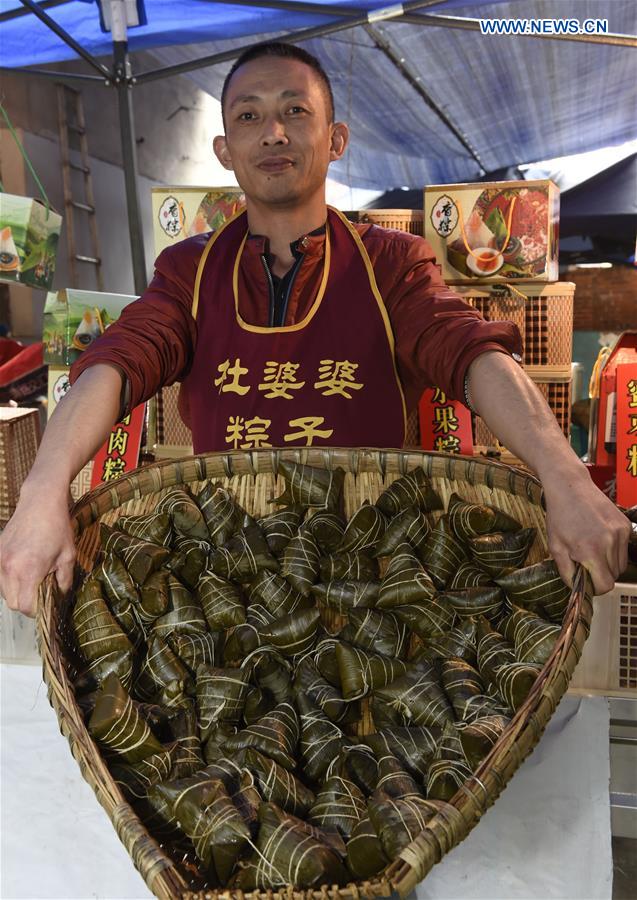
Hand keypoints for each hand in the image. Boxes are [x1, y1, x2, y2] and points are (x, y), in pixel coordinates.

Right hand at [0, 486, 75, 617]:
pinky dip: (9, 579)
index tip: (45, 604)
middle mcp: (9, 568)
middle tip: (40, 592)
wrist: (40, 502)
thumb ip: (64, 580)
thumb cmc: (57, 528)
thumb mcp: (68, 556)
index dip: (36, 610)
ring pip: (3, 591)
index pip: (24, 607)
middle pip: (12, 603)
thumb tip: (60, 595)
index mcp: (28, 571)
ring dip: (16, 591)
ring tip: (32, 578)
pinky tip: (22, 569)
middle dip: (26, 602)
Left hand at [542, 467, 630, 594]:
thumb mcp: (556, 547)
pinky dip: (614, 550)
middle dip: (600, 574)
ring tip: (591, 549)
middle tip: (585, 562)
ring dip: (608, 563)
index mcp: (590, 551)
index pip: (605, 585)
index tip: (587, 581)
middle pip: (614, 576)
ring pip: (621, 564)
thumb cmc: (559, 516)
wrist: (570, 487)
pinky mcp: (625, 525)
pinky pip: (624, 549)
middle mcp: (609, 543)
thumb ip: (567, 572)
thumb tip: (577, 590)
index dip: (596, 587)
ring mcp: (620, 533)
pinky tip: (599, 538)